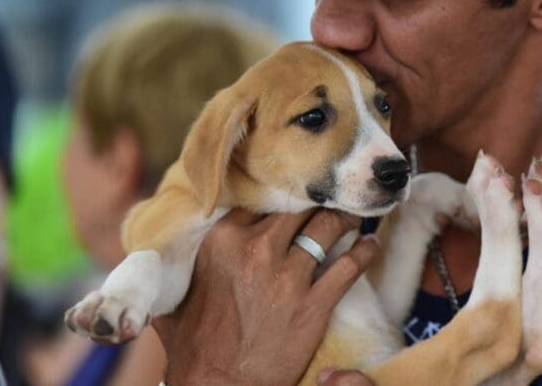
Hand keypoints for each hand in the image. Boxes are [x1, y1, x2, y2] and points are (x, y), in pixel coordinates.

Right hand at [152, 208, 379, 385]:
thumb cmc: (194, 346)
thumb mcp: (176, 296)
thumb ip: (181, 265)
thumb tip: (171, 246)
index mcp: (222, 242)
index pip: (261, 200)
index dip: (282, 197)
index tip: (295, 194)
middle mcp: (257, 250)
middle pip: (299, 207)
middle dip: (317, 201)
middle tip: (331, 199)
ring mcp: (288, 277)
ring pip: (327, 228)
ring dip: (345, 219)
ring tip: (353, 216)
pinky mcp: (314, 304)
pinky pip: (349, 266)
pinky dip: (364, 252)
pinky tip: (370, 245)